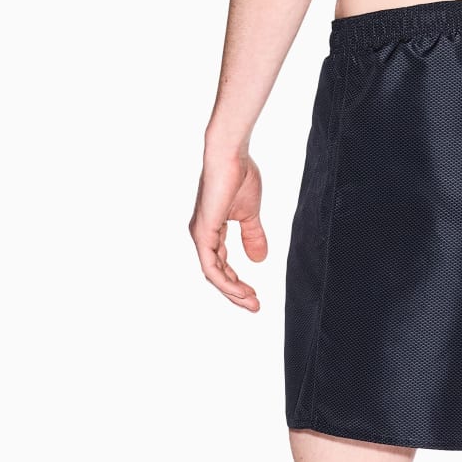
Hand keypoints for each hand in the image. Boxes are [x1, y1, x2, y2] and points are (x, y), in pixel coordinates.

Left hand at [189, 150, 267, 309]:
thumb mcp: (250, 213)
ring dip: (232, 291)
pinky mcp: (202, 232)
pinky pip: (211, 266)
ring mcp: (201, 235)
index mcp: (212, 229)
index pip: (222, 263)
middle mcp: (203, 235)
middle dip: (236, 291)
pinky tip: (239, 290)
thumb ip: (253, 235)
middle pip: (217, 273)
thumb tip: (259, 260)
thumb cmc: (239, 176)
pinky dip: (225, 281)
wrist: (231, 156)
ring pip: (213, 274)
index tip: (255, 294)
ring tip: (251, 302)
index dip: (237, 280)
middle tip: (254, 306)